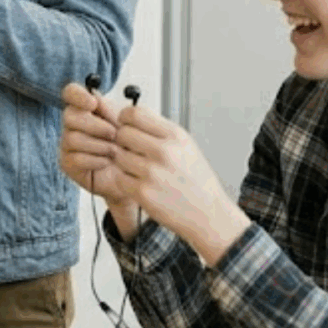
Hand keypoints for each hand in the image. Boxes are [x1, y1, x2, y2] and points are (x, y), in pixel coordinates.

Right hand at [60, 83, 134, 206]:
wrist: (135, 174)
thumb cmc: (130, 145)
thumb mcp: (127, 123)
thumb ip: (110, 109)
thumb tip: (95, 97)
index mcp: (86, 108)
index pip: (71, 93)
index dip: (78, 95)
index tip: (93, 103)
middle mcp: (73, 124)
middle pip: (69, 115)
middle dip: (95, 125)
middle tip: (114, 134)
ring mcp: (68, 143)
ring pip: (72, 138)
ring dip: (99, 145)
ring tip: (114, 151)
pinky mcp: (67, 163)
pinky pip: (76, 158)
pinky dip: (96, 160)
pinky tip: (106, 162)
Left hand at [113, 104, 250, 265]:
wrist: (209, 214)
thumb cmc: (196, 180)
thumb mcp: (185, 146)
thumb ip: (159, 129)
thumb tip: (130, 115)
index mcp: (175, 136)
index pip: (135, 113)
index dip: (124, 118)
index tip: (125, 125)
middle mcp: (164, 151)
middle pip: (122, 133)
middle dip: (122, 141)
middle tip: (130, 150)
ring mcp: (152, 173)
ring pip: (118, 156)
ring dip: (123, 162)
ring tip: (138, 169)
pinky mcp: (143, 192)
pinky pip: (119, 177)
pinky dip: (124, 180)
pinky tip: (138, 183)